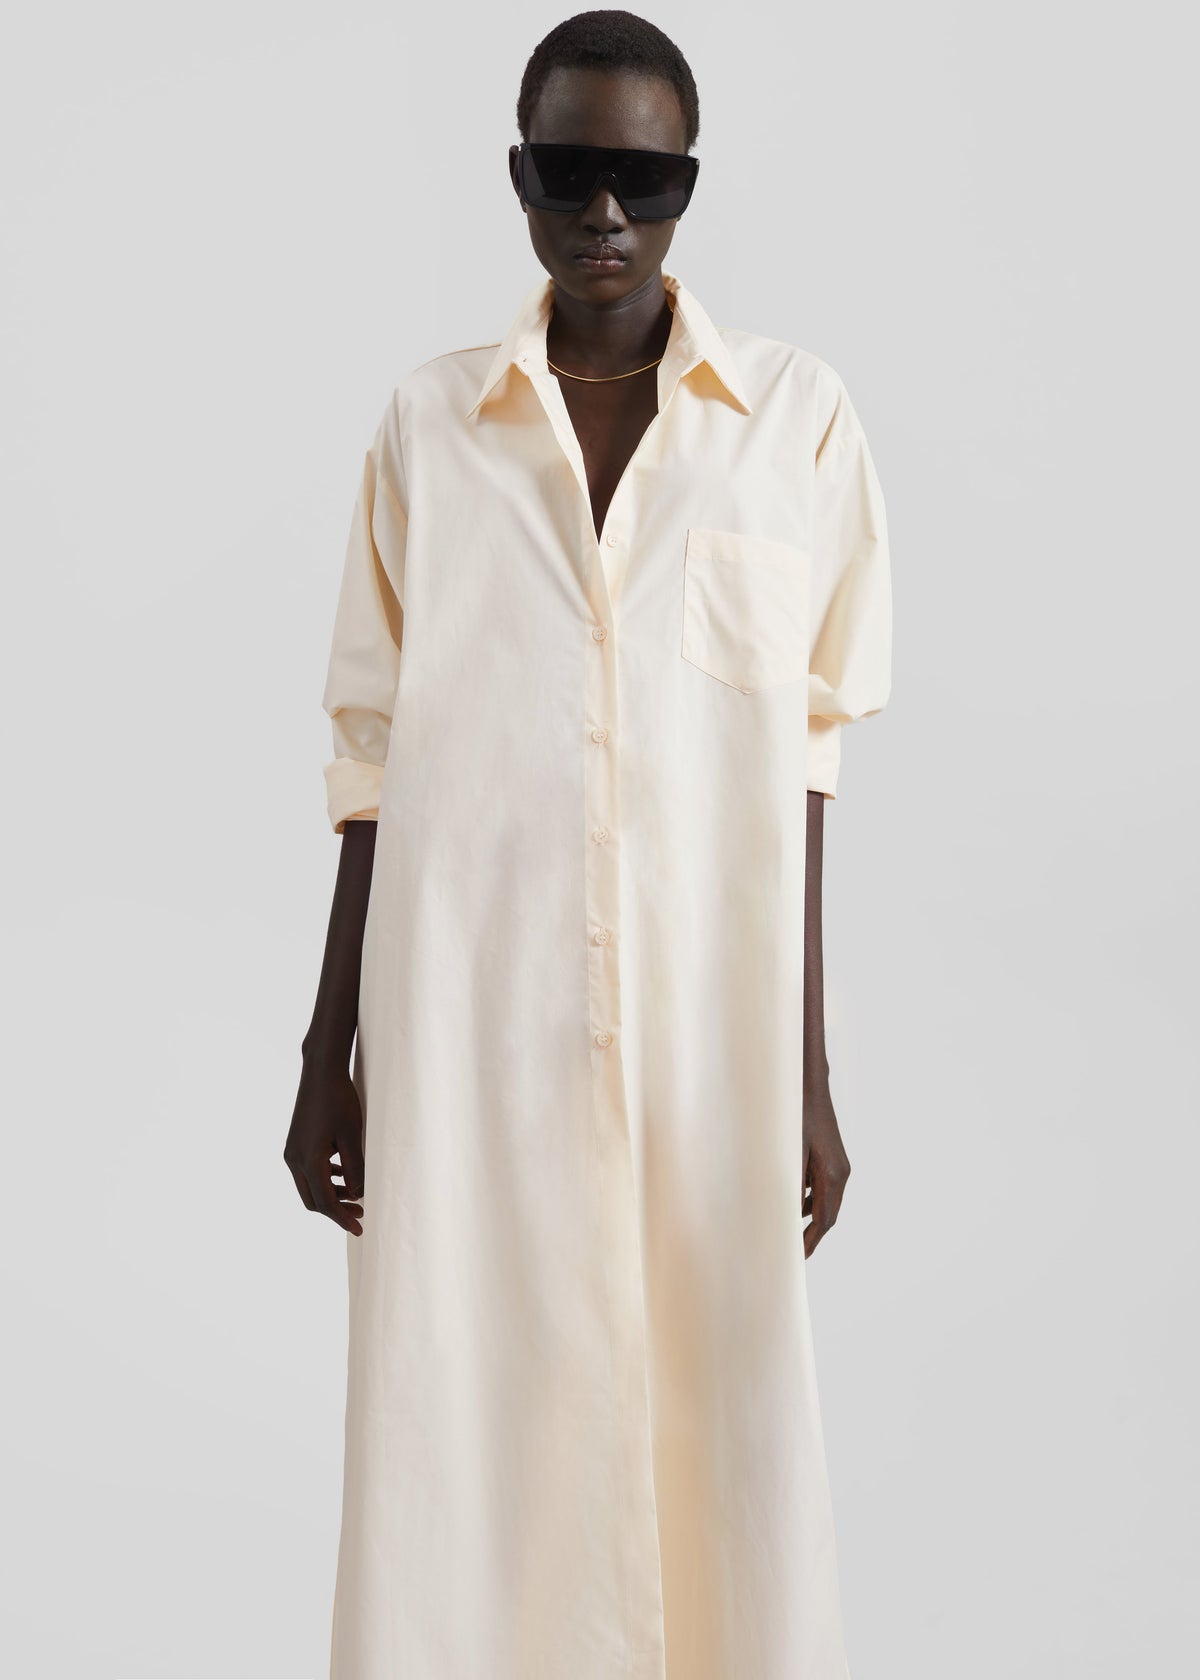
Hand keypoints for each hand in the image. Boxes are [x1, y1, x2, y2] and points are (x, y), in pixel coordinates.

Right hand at [284, 1054, 365, 1235]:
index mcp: (308, 1160)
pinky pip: (307, 1172)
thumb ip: (356, 1169)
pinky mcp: (295, 1143)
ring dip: (331, 1195)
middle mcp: (294, 1159)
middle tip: (361, 1213)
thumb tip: (359, 1196)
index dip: (343, 1218)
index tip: (360, 1229)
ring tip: (356, 1194)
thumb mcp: (353, 1136)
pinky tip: (343, 1174)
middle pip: (313, 1200)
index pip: (325, 1202)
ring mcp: (292, 1151)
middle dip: (336, 1210)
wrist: (321, 1071)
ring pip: (309, 1187)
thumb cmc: (340, 1100)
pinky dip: (324, 1179)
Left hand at [801, 1077, 850, 1257]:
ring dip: (810, 1218)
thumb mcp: (790, 1150)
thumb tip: (785, 1210)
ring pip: (826, 1202)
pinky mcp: (831, 1159)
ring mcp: (838, 1166)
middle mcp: (840, 1173)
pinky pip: (822, 1188)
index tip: (799, 1257)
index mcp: (832, 1175)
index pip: (825, 1219)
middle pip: (828, 1215)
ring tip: (790, 1233)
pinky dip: (809, 1201)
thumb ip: (791, 1182)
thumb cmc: (798, 1115)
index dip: (811, 1240)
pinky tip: (793, 1204)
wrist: (810, 1086)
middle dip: (812, 1235)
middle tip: (795, 1253)